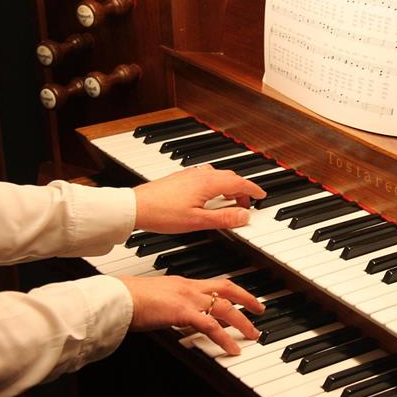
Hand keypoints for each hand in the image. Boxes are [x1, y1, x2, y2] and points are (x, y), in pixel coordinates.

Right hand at [119, 274, 264, 354]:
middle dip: (246, 299)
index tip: (243, 297)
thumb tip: (176, 315)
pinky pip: (211, 326)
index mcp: (183, 283)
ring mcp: (188, 299)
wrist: (117, 297)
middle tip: (259, 310)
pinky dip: (225, 339)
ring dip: (242, 322)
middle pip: (227, 289)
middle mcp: (189, 287)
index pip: (215, 284)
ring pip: (224, 308)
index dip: (232, 291)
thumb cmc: (128, 299)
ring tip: (253, 334)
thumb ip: (170, 305)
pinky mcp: (183, 312)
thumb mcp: (156, 299)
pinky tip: (233, 349)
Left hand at [132, 165, 266, 233]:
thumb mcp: (198, 221)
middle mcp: (200, 175)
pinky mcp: (180, 178)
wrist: (134, 207)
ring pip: (217, 176)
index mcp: (208, 183)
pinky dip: (215, 185)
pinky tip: (208, 197)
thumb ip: (223, 218)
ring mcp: (189, 175)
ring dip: (228, 186)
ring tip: (228, 202)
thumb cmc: (162, 213)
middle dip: (241, 189)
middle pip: (229, 177)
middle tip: (245, 205)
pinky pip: (206, 177)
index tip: (261, 195)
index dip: (252, 189)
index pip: (238, 182)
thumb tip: (244, 216)